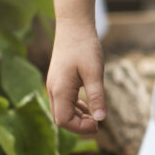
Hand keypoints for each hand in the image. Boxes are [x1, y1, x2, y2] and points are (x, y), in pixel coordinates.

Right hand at [46, 19, 106, 133]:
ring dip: (77, 118)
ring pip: (62, 110)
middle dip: (78, 126)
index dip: (80, 128)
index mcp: (60, 89)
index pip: (63, 120)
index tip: (98, 126)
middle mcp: (53, 89)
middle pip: (61, 118)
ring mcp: (55, 84)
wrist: (74, 26)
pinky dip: (76, 108)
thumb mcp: (94, 73)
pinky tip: (89, 106)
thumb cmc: (85, 47)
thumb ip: (97, 97)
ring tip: (95, 118)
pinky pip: (64, 101)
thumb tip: (100, 119)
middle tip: (98, 126)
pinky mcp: (59, 80)